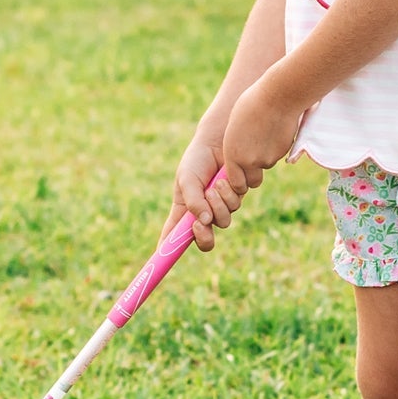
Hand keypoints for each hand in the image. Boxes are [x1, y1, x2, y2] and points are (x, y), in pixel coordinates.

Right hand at [161, 134, 245, 251]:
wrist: (219, 140)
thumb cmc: (197, 159)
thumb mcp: (187, 179)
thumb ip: (193, 201)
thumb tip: (205, 222)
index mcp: (184, 211)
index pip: (174, 236)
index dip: (168, 251)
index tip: (161, 259)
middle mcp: (203, 213)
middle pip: (205, 240)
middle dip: (204, 235)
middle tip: (201, 223)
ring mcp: (221, 206)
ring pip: (224, 221)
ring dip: (218, 205)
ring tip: (214, 186)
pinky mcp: (236, 197)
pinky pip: (236, 205)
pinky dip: (229, 193)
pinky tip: (225, 178)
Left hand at [222, 73, 303, 193]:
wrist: (277, 98)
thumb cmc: (251, 105)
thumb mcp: (234, 128)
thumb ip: (236, 147)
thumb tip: (241, 158)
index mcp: (233, 155)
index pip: (236, 183)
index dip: (239, 181)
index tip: (240, 175)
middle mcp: (250, 162)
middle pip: (253, 182)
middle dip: (253, 176)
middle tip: (254, 162)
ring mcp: (268, 159)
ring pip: (266, 165)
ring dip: (265, 157)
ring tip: (263, 134)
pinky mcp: (282, 153)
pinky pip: (277, 156)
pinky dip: (275, 148)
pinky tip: (273, 130)